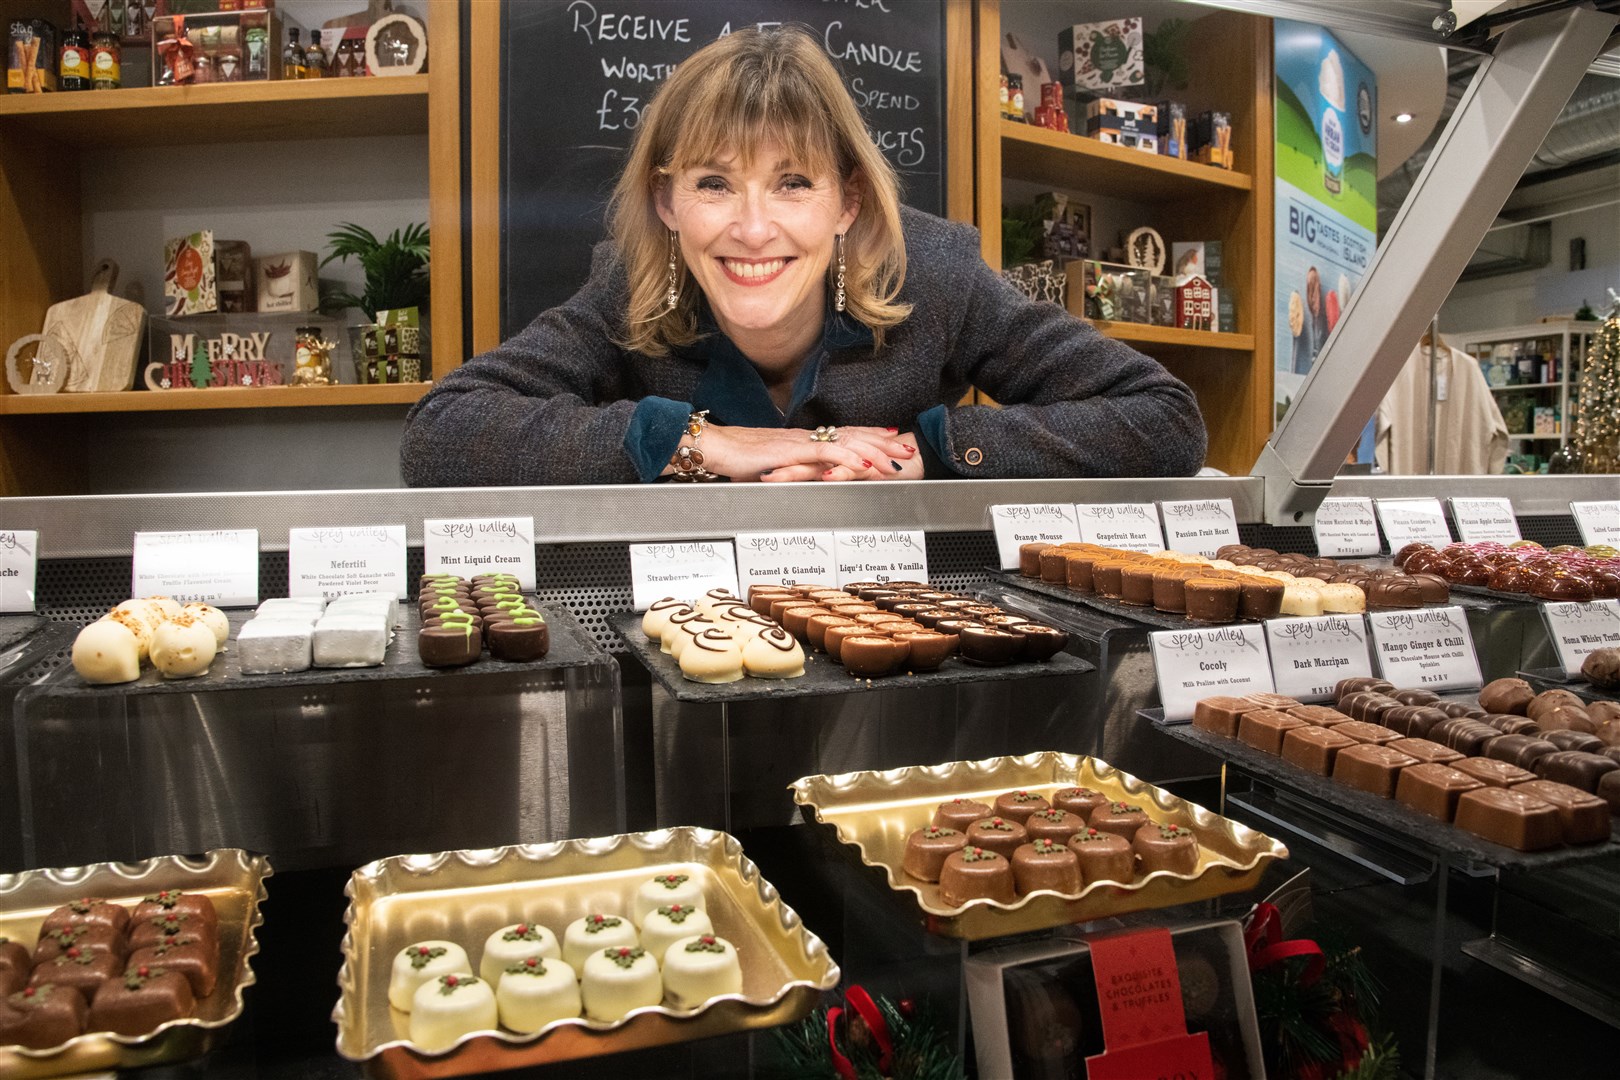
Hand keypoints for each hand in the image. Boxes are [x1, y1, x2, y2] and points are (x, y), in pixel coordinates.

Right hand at [698, 424, 917, 481]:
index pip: (842, 434)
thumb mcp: (771, 468)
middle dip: (883, 443)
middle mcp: (806, 437)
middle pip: (853, 435)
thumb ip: (791, 472)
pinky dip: (851, 458)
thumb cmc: (735, 460)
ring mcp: (802, 442)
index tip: (889, 439)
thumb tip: (803, 479)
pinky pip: (828, 452)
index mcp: (802, 440)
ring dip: (875, 451)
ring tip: (896, 459)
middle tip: (907, 449)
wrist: (715, 448)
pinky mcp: (794, 451)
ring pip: (847, 442)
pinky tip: (866, 465)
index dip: (868, 436)